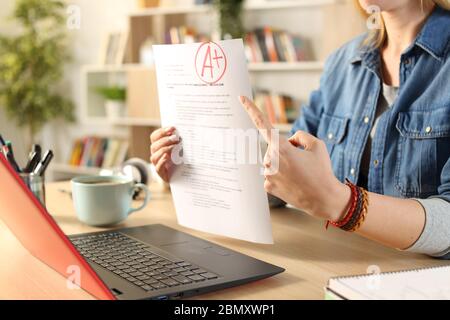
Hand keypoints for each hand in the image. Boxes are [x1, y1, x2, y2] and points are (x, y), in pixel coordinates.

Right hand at [150, 126, 179, 182]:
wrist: (181, 175)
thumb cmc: (179, 160)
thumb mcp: (179, 148)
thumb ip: (178, 141)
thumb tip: (180, 133)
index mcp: (158, 146)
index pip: (155, 136)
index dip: (162, 131)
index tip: (172, 128)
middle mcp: (156, 154)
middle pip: (154, 145)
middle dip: (165, 140)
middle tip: (175, 138)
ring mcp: (157, 163)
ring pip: (154, 156)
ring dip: (164, 150)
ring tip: (175, 147)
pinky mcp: (160, 172)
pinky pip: (158, 167)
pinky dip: (162, 161)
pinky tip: (167, 157)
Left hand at [239, 96, 349, 220]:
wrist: (324, 198)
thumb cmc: (322, 170)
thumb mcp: (317, 144)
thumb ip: (299, 135)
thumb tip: (287, 141)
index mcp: (282, 147)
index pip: (263, 124)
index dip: (251, 109)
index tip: (240, 97)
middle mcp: (271, 160)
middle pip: (274, 147)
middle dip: (285, 150)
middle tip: (302, 163)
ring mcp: (267, 174)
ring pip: (272, 161)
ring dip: (283, 164)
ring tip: (299, 174)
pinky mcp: (267, 186)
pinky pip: (271, 174)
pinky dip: (280, 176)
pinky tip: (292, 182)